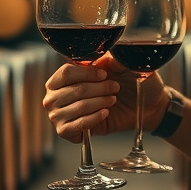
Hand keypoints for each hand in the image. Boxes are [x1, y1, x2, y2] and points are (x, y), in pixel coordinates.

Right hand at [42, 53, 169, 142]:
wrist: (136, 107)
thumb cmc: (123, 84)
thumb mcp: (117, 67)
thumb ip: (107, 60)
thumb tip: (100, 58)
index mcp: (59, 78)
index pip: (66, 72)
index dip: (87, 73)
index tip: (104, 74)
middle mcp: (54, 95)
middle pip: (75, 90)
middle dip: (99, 88)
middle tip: (114, 87)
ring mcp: (57, 114)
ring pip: (79, 106)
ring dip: (100, 102)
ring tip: (112, 99)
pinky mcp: (65, 131)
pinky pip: (80, 123)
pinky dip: (95, 117)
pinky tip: (105, 112)